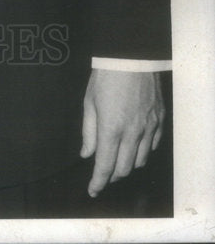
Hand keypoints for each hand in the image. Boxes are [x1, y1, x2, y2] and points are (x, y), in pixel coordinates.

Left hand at [80, 69, 164, 196]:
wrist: (130, 57)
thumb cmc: (105, 77)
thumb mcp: (89, 102)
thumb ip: (88, 131)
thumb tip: (87, 154)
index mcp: (111, 128)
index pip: (105, 166)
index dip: (98, 182)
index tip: (92, 190)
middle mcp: (132, 133)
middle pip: (124, 168)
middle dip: (112, 176)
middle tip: (103, 174)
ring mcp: (149, 127)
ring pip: (141, 160)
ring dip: (128, 165)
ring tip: (118, 159)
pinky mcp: (159, 120)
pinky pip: (153, 145)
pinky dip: (143, 151)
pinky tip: (135, 145)